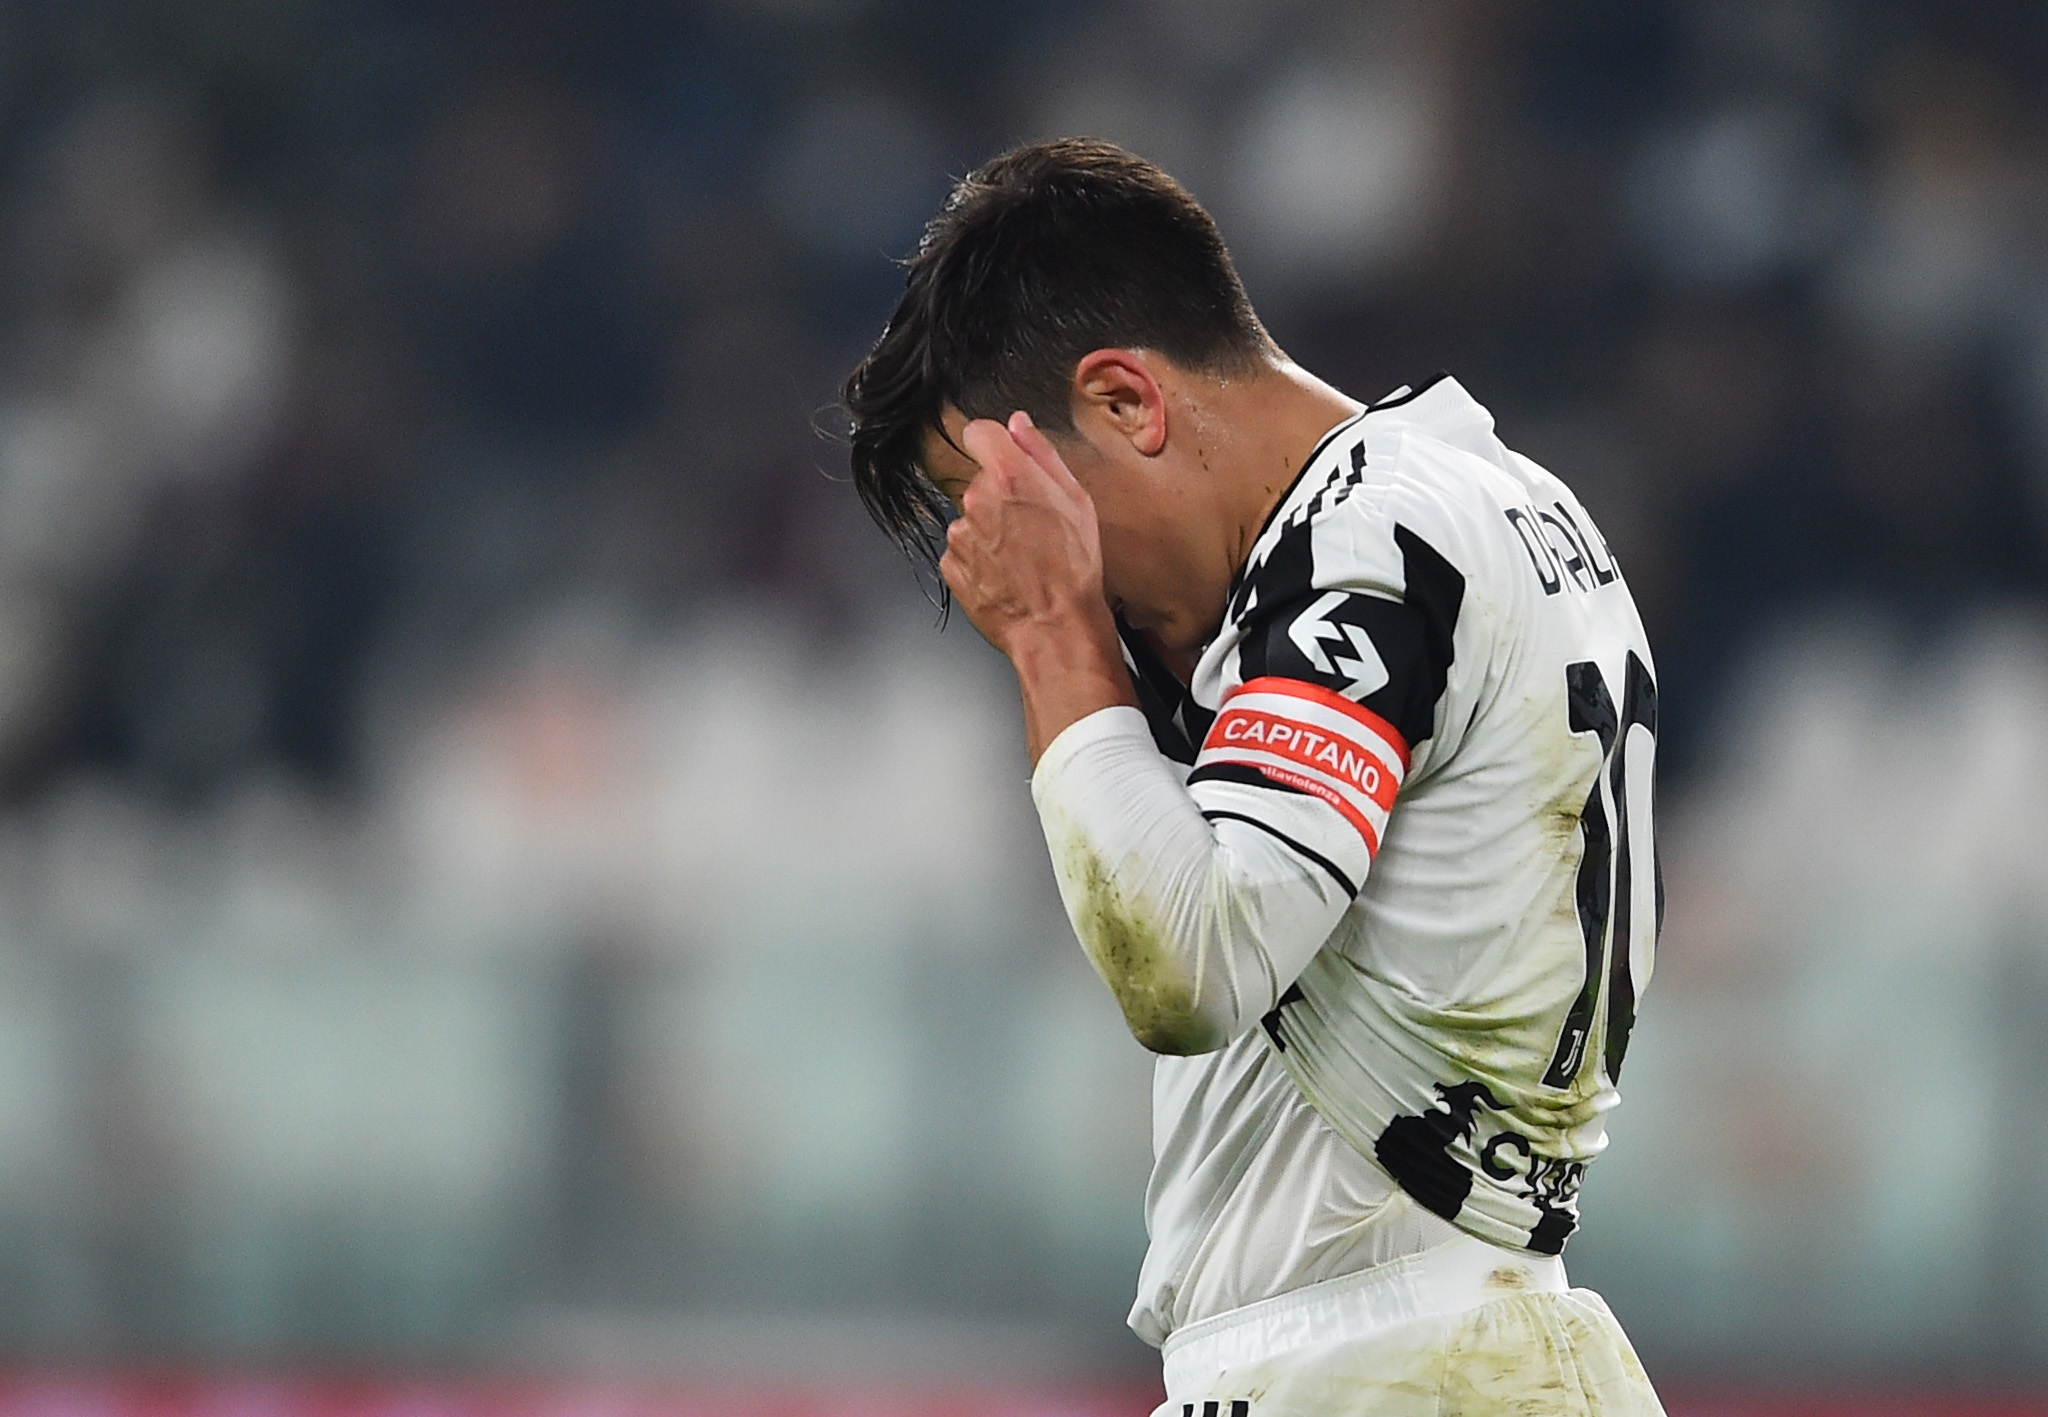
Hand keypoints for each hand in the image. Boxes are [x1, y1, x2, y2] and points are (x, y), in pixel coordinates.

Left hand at [941, 411, 1107, 654]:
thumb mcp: (1077, 501)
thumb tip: (1020, 425)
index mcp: (1009, 477)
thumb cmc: (1074, 571)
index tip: (1003, 456)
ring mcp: (960, 535)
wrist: (1055, 628)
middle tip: (1032, 527)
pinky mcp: (951, 565)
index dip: (994, 443)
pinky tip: (1007, 575)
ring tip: (1022, 558)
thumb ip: (1042, 454)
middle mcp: (977, 501)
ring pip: (972, 519)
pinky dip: (980, 560)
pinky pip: (963, 552)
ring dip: (990, 532)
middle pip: (981, 482)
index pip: (980, 432)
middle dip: (1001, 498)